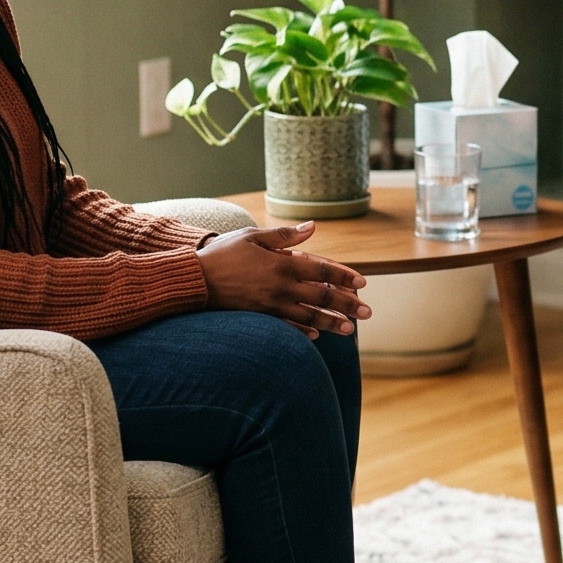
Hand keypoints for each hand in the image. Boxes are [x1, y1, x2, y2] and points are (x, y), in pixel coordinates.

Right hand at [197, 223, 370, 337]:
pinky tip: (315, 335)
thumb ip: (285, 236)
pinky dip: (302, 331)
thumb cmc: (223, 253)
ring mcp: (271, 305)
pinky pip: (286, 327)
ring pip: (309, 316)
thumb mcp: (253, 236)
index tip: (362, 284)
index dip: (344, 277)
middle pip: (322, 296)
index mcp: (283, 263)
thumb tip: (312, 227)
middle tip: (368, 313)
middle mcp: (281, 286)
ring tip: (350, 330)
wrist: (195, 280)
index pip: (322, 270)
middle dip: (347, 305)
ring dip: (331, 323)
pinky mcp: (259, 317)